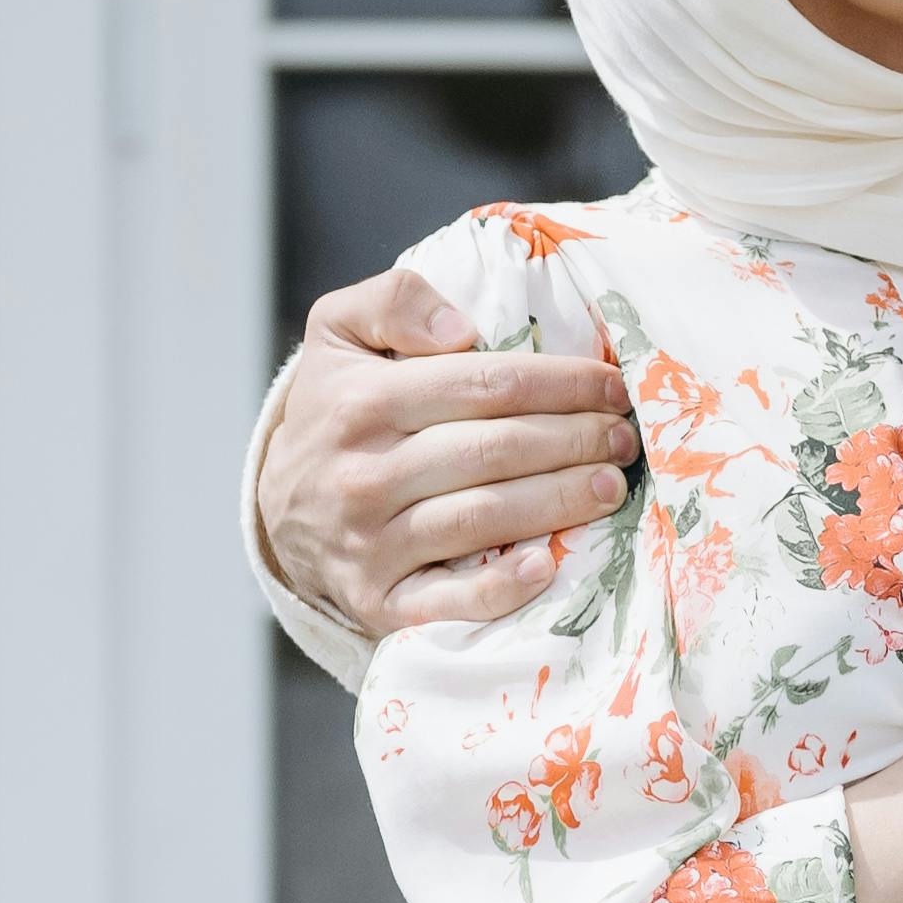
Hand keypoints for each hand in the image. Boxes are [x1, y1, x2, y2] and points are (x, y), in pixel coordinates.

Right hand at [255, 261, 641, 636]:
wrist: (278, 511)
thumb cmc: (334, 412)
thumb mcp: (339, 334)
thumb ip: (393, 301)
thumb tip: (461, 327)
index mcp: (362, 401)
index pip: (484, 385)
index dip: (560, 384)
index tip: (611, 385)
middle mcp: (363, 473)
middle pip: (494, 451)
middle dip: (575, 440)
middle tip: (624, 437)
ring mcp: (370, 543)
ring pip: (483, 518)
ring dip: (559, 501)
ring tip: (612, 486)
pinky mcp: (378, 601)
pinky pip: (447, 601)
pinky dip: (500, 588)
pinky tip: (548, 567)